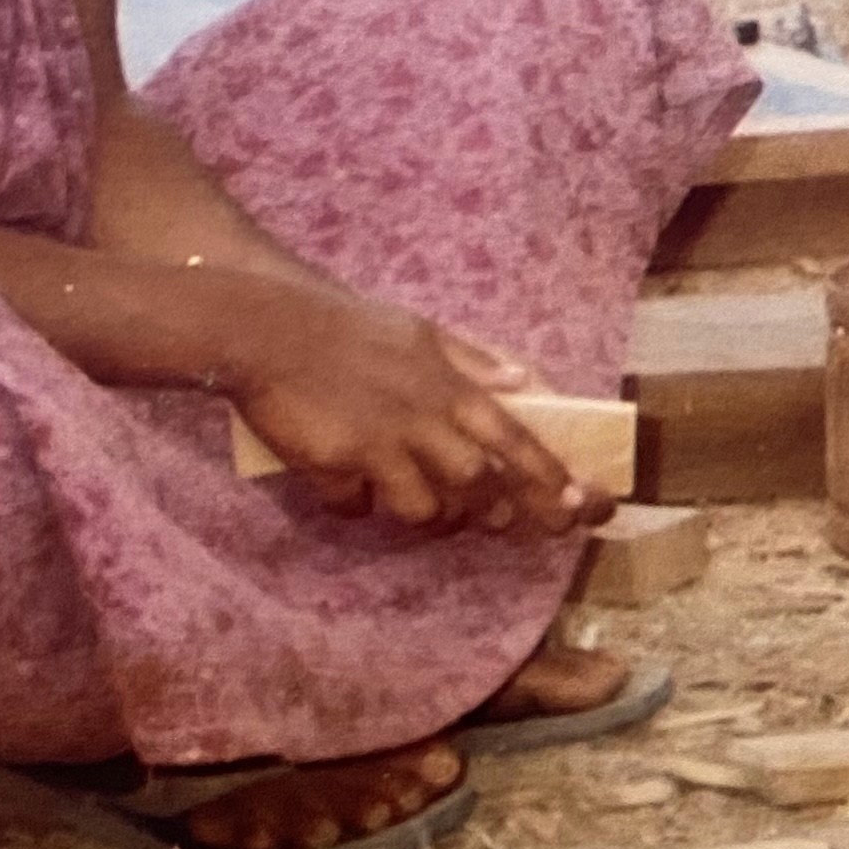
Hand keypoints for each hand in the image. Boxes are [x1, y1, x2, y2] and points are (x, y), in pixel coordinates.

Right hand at [230, 288, 601, 537]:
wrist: (269, 326)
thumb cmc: (352, 327)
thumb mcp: (425, 333)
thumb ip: (477, 362)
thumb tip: (526, 383)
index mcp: (448, 385)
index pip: (514, 438)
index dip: (549, 475)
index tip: (580, 505)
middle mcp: (420, 419)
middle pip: (477, 485)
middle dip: (498, 512)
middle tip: (508, 522)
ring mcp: (377, 446)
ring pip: (423, 508)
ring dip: (431, 514)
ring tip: (429, 505)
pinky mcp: (332, 466)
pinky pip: (354, 506)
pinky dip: (355, 504)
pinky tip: (349, 487)